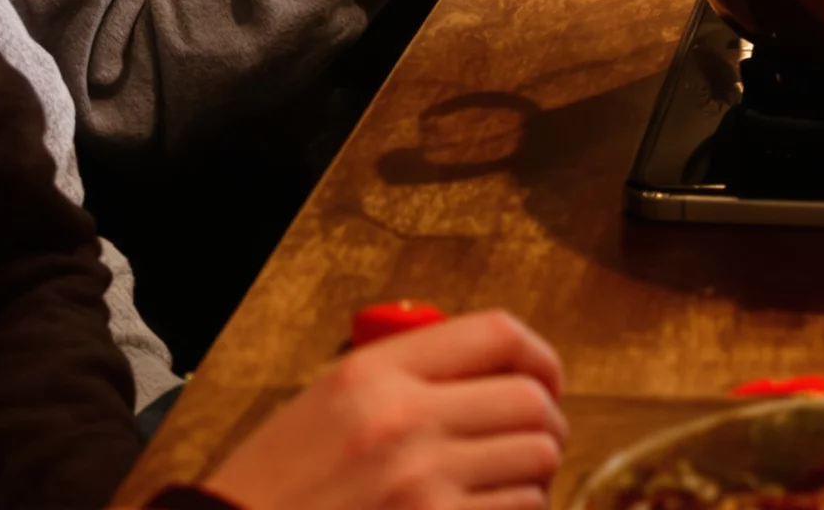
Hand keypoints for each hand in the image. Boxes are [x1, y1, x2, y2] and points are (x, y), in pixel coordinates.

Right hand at [205, 308, 565, 509]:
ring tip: (509, 484)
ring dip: (534, 474)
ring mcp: (423, 486)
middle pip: (530, 400)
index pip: (499, 335)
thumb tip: (495, 375)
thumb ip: (407, 376)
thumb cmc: (275, 488)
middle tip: (533, 441)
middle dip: (546, 422)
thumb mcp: (329, 404)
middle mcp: (406, 421)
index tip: (547, 379)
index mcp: (377, 373)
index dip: (540, 356)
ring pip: (535, 461)